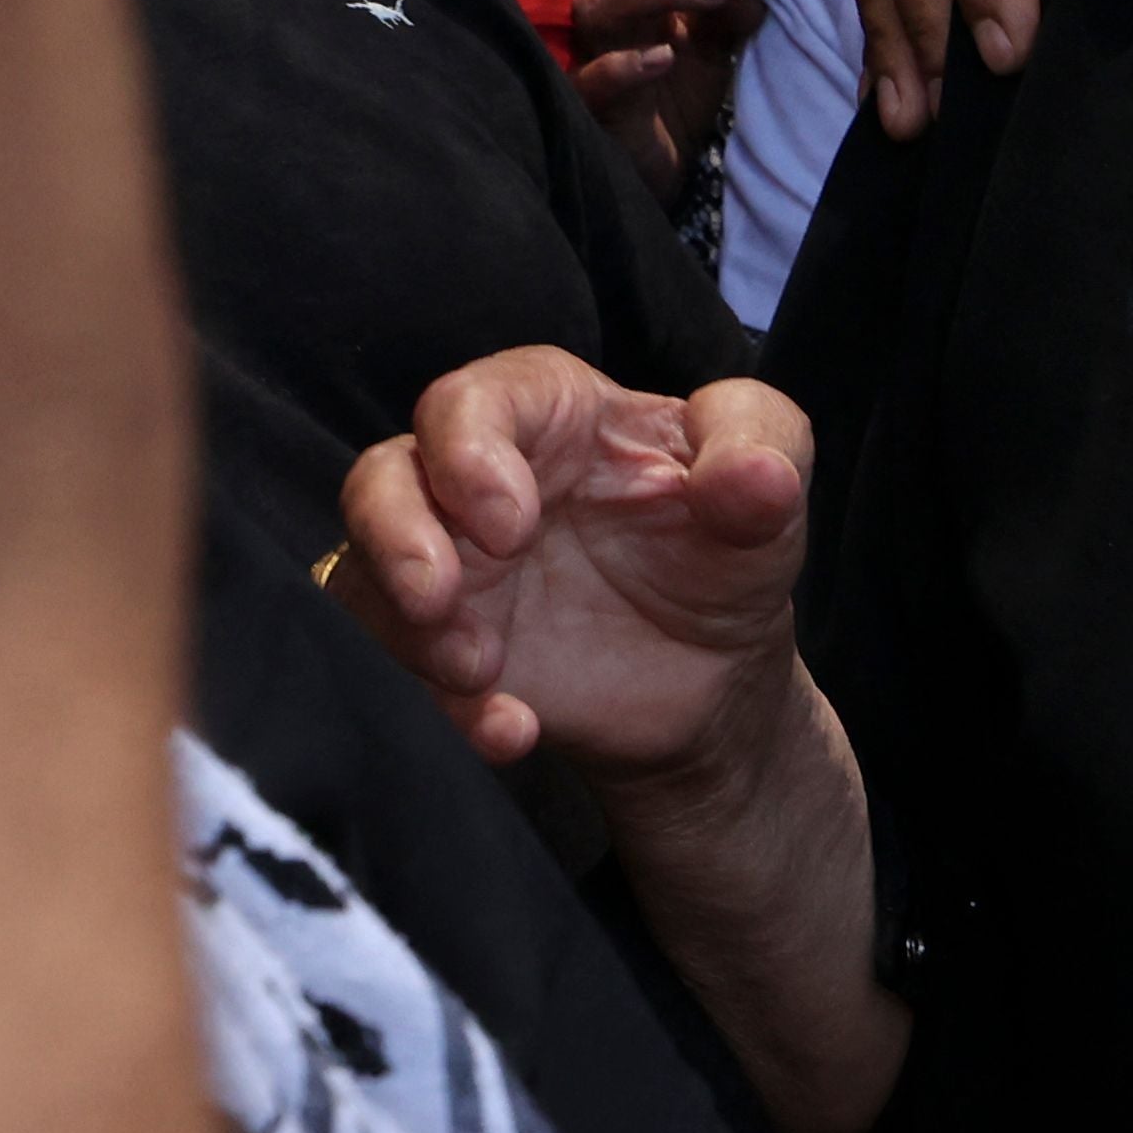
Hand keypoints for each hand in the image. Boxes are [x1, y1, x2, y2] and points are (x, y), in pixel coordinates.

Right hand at [335, 347, 808, 774]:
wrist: (713, 680)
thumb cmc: (725, 552)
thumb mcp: (772, 488)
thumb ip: (766, 456)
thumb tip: (750, 479)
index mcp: (551, 414)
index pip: (476, 400)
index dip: (469, 451)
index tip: (510, 524)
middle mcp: (475, 481)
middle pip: (385, 475)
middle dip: (396, 534)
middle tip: (443, 596)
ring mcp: (445, 565)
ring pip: (361, 570)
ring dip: (401, 627)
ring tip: (479, 671)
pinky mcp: (434, 646)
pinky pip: (389, 665)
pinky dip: (440, 706)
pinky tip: (511, 732)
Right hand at [577, 0, 766, 195]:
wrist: (661, 163)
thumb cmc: (681, 88)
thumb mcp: (721, 39)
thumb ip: (738, 2)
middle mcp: (608, 4)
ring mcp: (593, 51)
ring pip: (599, 3)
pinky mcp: (590, 103)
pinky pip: (592, 77)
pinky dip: (625, 64)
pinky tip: (665, 57)